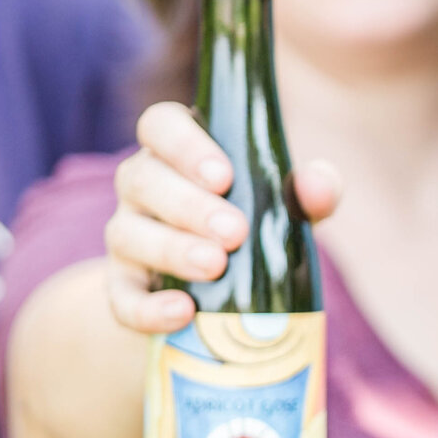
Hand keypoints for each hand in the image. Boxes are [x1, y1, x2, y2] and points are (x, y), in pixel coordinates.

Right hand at [105, 102, 341, 335]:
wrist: (220, 296)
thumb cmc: (255, 226)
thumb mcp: (285, 204)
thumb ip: (309, 189)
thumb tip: (317, 186)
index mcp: (175, 151)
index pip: (160, 125)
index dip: (185, 146)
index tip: (224, 176)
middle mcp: (142, 186)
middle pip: (143, 179)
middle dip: (189, 205)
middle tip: (235, 232)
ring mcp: (126, 235)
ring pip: (127, 234)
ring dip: (172, 249)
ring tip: (215, 265)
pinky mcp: (121, 288)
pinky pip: (120, 297)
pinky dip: (148, 307)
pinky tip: (181, 312)